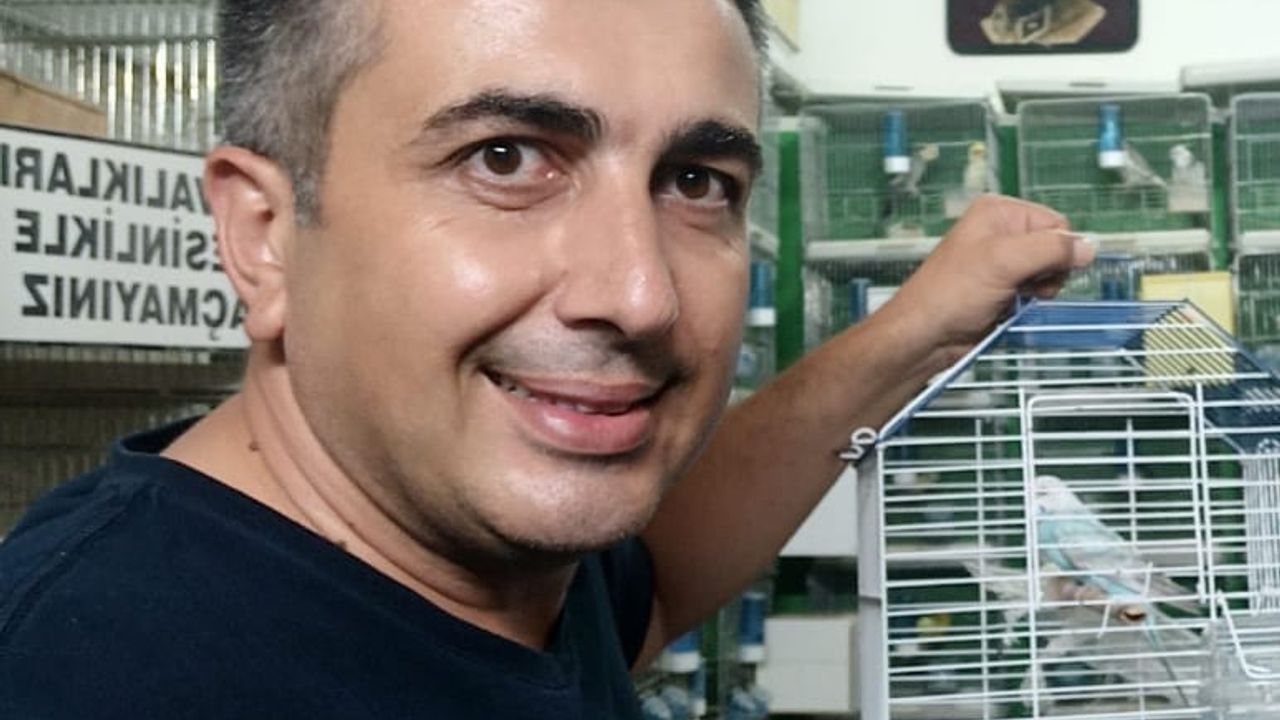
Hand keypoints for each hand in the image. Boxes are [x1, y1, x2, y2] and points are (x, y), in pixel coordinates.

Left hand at [878, 194, 1095, 364]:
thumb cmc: (947, 295)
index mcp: (998, 212)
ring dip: (1040, 289)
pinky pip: (1037, 290)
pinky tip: (1011, 305)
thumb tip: (1088, 247)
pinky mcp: (1004, 286)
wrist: (926, 335)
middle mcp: (1001, 232)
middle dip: (1047, 271)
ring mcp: (1003, 261)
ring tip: (1013, 294)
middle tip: (1021, 283)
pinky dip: (1031, 301)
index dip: (1056, 249)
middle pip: (1056, 247)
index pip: (1057, 222)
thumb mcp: (1003, 262)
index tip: (1037, 268)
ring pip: (1050, 272)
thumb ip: (1050, 249)